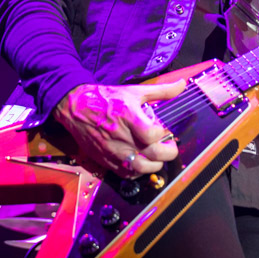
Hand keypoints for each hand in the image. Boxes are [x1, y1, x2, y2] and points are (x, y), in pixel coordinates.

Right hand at [53, 81, 184, 175]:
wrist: (76, 107)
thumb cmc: (107, 98)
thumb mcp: (135, 91)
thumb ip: (162, 91)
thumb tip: (183, 84)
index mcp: (129, 117)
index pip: (153, 134)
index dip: (163, 133)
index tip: (163, 129)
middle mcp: (121, 136)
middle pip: (152, 154)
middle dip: (167, 152)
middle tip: (168, 145)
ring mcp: (113, 150)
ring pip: (141, 168)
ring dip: (154, 164)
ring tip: (156, 155)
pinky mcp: (105, 160)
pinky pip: (126, 173)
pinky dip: (138, 170)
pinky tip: (141, 160)